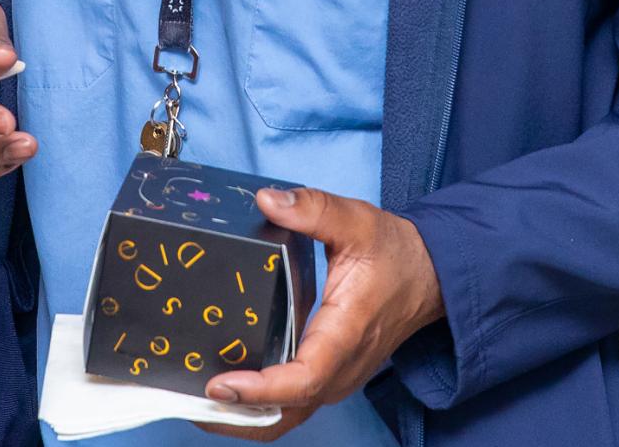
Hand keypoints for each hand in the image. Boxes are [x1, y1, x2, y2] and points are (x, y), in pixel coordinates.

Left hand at [197, 187, 445, 439]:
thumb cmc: (395, 254)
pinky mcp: (329, 377)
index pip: (303, 378)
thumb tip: (267, 200)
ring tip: (194, 402)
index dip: (260, 389)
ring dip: (243, 417)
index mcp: (345, 334)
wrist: (430, 277)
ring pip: (286, 416)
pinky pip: (291, 406)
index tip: (220, 384)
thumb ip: (313, 209)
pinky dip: (257, 409)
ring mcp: (335, 378)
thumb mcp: (357, 221)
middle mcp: (340, 368)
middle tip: (188, 401)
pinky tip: (224, 393)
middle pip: (286, 413)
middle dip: (237, 416)